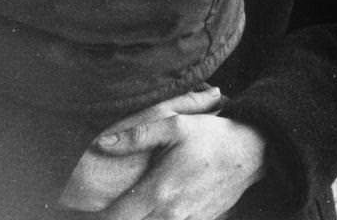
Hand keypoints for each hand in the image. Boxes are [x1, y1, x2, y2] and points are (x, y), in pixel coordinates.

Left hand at [63, 96, 267, 219]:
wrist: (253, 150)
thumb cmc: (212, 135)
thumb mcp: (176, 125)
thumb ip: (138, 135)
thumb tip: (101, 143)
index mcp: (158, 192)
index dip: (97, 218)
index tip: (83, 210)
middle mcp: (170, 214)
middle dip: (116, 218)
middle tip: (105, 210)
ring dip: (141, 219)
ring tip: (132, 208)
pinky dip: (160, 219)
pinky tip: (157, 208)